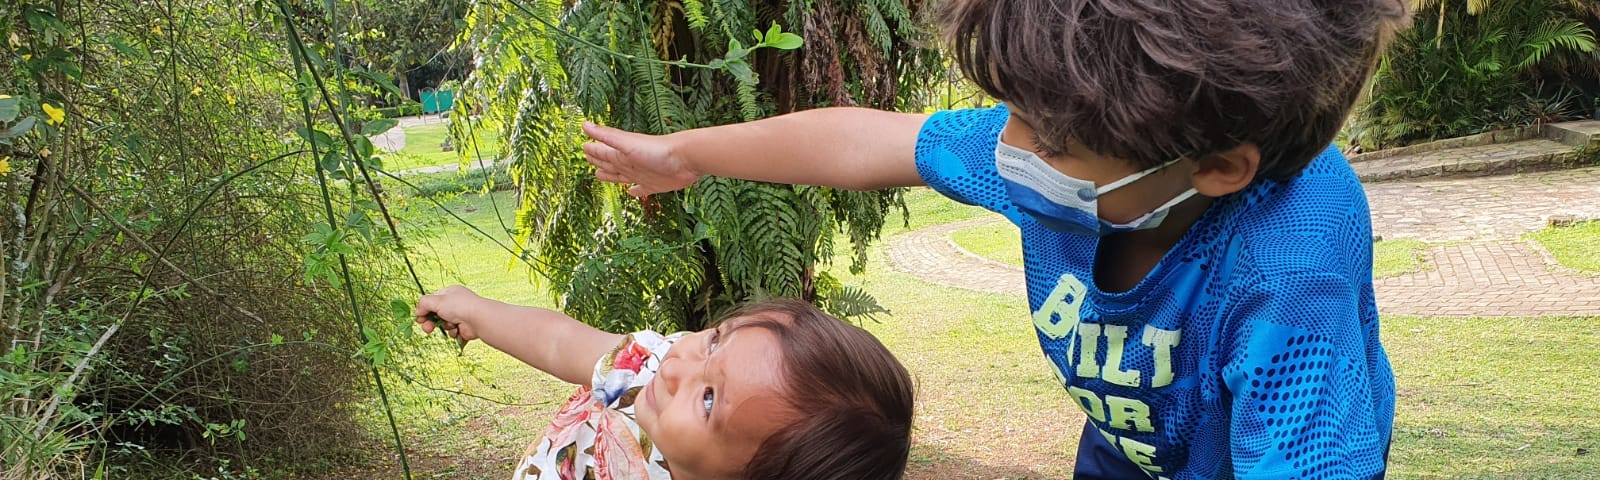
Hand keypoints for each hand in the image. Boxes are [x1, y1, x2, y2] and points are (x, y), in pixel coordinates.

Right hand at [415, 285, 488, 343]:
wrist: (478, 319)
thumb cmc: (459, 306)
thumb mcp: (436, 301)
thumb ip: (423, 304)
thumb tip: (418, 311)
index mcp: (450, 293)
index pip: (433, 300)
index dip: (425, 309)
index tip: (420, 317)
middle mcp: (456, 303)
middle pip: (437, 314)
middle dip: (430, 322)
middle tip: (427, 328)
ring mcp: (460, 315)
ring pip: (444, 324)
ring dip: (444, 326)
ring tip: (449, 326)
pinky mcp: (464, 327)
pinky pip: (452, 331)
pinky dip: (453, 332)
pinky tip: (458, 329)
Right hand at [583, 122, 699, 196]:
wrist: (686, 159)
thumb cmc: (657, 150)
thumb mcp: (628, 143)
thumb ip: (607, 136)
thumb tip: (584, 124)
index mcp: (623, 154)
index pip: (603, 151)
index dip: (593, 150)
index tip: (583, 146)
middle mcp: (631, 164)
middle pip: (611, 163)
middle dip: (599, 160)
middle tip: (587, 157)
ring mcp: (643, 175)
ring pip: (622, 176)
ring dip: (611, 175)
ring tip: (599, 175)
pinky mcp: (655, 185)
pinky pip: (641, 189)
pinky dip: (635, 191)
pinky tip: (632, 192)